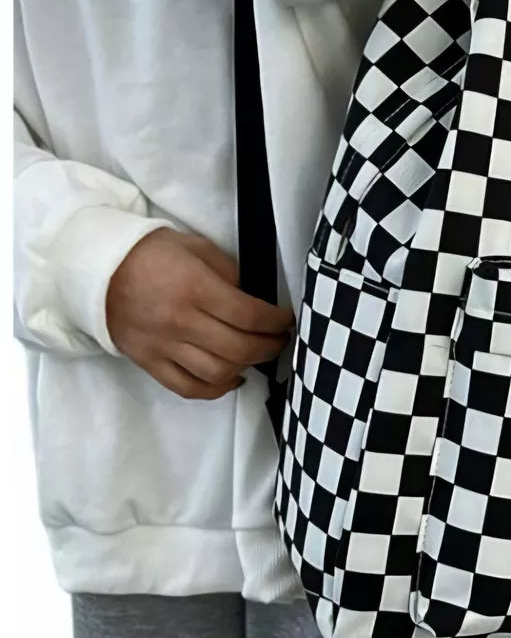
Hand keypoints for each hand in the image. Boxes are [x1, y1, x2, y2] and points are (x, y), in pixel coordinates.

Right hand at [107, 228, 293, 399]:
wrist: (96, 270)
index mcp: (195, 287)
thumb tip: (253, 299)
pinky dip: (215, 389)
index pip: (249, 315)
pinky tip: (232, 378)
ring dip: (246, 367)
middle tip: (280, 341)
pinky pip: (187, 387)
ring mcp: (163, 346)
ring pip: (216, 372)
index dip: (276, 322)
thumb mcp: (197, 248)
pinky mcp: (149, 362)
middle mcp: (180, 321)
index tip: (287, 320)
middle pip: (238, 348)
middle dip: (269, 348)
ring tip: (258, 356)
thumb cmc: (151, 253)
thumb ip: (228, 273)